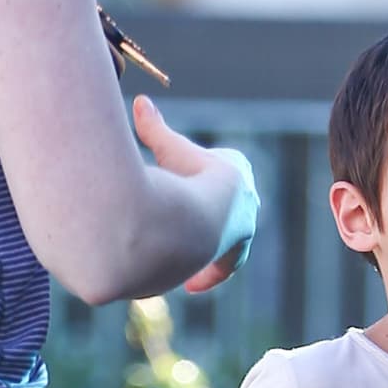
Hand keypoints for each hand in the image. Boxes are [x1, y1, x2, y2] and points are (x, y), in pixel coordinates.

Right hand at [133, 97, 258, 290]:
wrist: (202, 211)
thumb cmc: (184, 177)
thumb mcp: (168, 149)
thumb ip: (155, 129)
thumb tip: (140, 103)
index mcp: (236, 176)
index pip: (229, 183)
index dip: (215, 192)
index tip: (205, 204)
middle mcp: (247, 203)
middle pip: (234, 215)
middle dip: (219, 226)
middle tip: (207, 237)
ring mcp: (243, 228)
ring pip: (230, 245)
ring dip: (212, 254)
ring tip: (195, 272)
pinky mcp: (234, 251)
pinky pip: (223, 267)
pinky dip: (208, 275)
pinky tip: (193, 285)